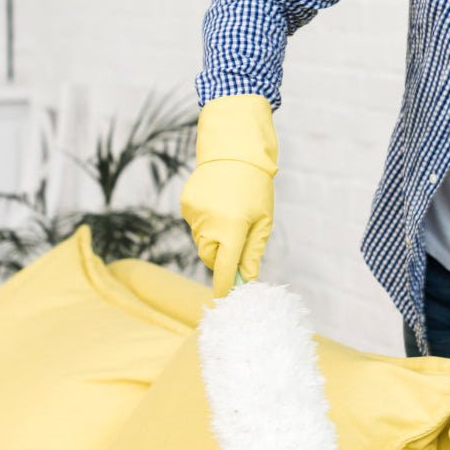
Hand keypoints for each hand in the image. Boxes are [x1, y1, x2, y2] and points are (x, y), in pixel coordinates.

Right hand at [179, 95, 276, 296]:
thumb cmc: (256, 187)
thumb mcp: (262, 221)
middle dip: (220, 259)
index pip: (224, 269)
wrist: (234, 150)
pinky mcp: (186, 205)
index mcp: (232, 230)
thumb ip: (252, 252)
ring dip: (214, 239)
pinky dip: (206, 223)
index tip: (224, 298)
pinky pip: (196, 224)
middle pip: (210, 257)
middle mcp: (209, 224)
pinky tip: (218, 203)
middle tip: (236, 244)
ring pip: (202, 241)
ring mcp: (194, 214)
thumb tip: (247, 279)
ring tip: (230, 214)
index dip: (224, 286)